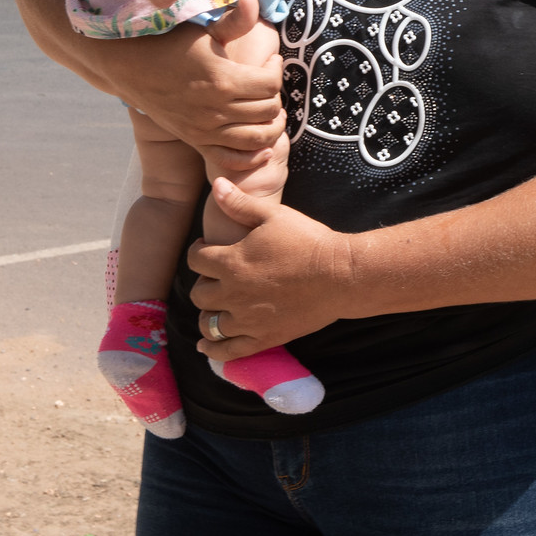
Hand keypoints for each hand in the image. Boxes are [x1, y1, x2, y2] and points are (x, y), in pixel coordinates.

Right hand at [98, 23, 286, 160]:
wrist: (129, 66)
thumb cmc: (169, 42)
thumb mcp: (203, 28)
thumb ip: (234, 19)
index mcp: (223, 79)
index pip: (271, 84)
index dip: (277, 70)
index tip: (271, 60)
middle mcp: (216, 109)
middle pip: (268, 111)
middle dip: (275, 95)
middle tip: (267, 82)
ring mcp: (205, 130)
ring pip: (257, 138)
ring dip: (270, 125)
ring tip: (267, 108)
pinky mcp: (195, 141)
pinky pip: (231, 159)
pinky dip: (251, 157)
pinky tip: (260, 145)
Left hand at [189, 180, 354, 358]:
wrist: (340, 274)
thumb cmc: (308, 240)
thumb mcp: (274, 215)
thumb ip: (240, 203)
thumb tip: (216, 184)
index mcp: (231, 262)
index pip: (195, 259)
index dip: (198, 251)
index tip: (207, 249)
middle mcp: (232, 293)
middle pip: (199, 293)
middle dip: (204, 282)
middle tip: (218, 277)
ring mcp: (246, 320)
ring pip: (208, 323)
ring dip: (208, 313)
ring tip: (215, 307)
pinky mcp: (262, 338)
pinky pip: (226, 351)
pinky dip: (212, 349)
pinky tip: (206, 344)